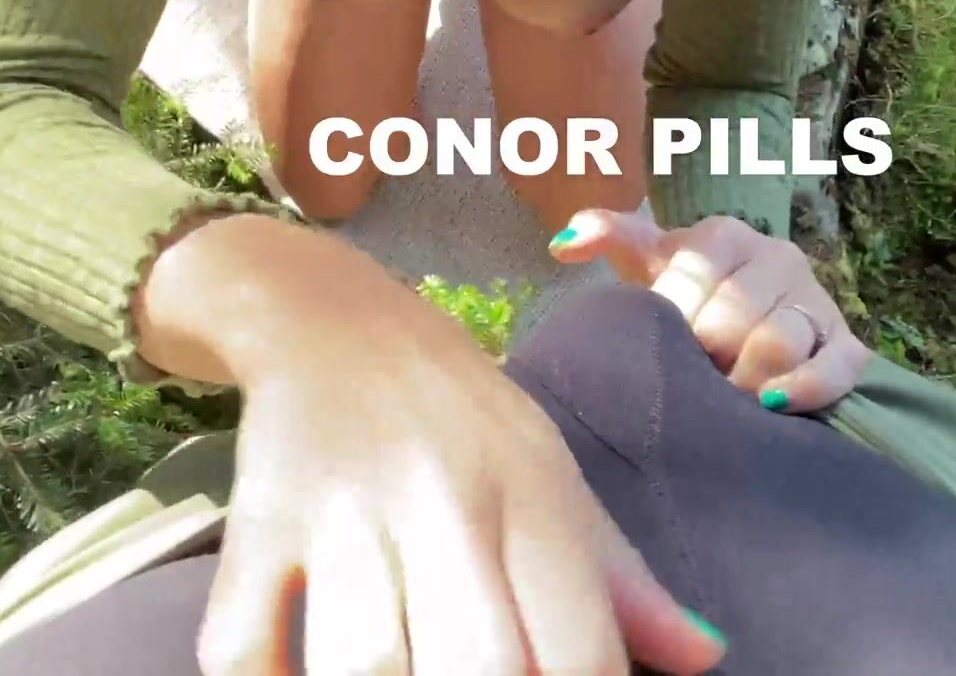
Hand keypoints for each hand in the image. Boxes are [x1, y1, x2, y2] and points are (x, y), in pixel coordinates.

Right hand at [135, 214, 727, 674]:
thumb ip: (623, 581)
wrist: (331, 316)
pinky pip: (247, 643)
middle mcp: (448, 501)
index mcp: (535, 498)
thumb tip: (708, 658)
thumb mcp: (554, 477)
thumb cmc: (463, 420)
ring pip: (366, 663)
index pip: (582, 651)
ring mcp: (348, 509)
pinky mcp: (260, 516)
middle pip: (484, 666)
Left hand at [548, 210, 871, 413]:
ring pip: (782, 340)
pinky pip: (838, 365)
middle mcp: (776, 258)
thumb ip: (607, 238)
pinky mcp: (845, 342)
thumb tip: (562, 243)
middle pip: (735, 314)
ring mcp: (813, 300)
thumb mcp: (645, 263)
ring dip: (746, 378)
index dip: (673, 316)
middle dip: (705, 356)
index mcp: (724, 235)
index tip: (661, 342)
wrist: (738, 329)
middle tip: (687, 379)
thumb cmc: (683, 296)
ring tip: (721, 399)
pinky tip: (773, 407)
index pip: (695, 271)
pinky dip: (807, 388)